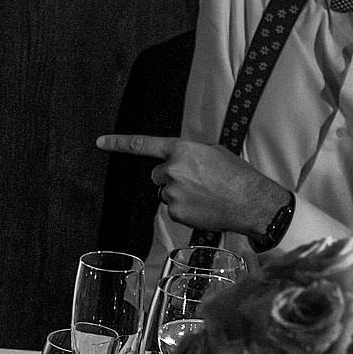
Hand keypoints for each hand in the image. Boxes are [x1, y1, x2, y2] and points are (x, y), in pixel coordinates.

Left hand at [95, 135, 289, 236]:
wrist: (252, 202)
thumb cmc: (237, 175)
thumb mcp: (213, 153)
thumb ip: (189, 155)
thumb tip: (178, 161)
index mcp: (181, 150)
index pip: (143, 145)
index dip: (119, 143)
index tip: (100, 142)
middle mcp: (172, 170)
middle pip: (157, 175)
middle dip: (171, 178)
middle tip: (197, 182)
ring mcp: (172, 193)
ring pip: (166, 193)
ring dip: (179, 194)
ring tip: (205, 195)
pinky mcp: (175, 212)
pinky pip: (173, 209)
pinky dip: (185, 209)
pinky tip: (204, 207)